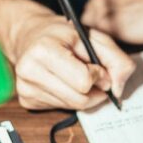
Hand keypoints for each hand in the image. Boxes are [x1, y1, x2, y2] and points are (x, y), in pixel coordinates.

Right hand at [13, 13, 135, 109]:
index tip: (98, 66)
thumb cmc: (63, 35)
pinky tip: (65, 81)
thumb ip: (116, 59)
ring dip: (84, 95)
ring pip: (72, 106)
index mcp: (44, 50)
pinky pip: (61, 107)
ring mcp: (25, 88)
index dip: (99, 75)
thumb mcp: (94, 37)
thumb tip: (118, 90)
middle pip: (79, 99)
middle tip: (95, 76)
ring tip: (78, 75)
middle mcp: (29, 70)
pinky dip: (70, 97)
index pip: (84, 81)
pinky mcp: (26, 100)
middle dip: (95, 89)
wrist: (31, 35)